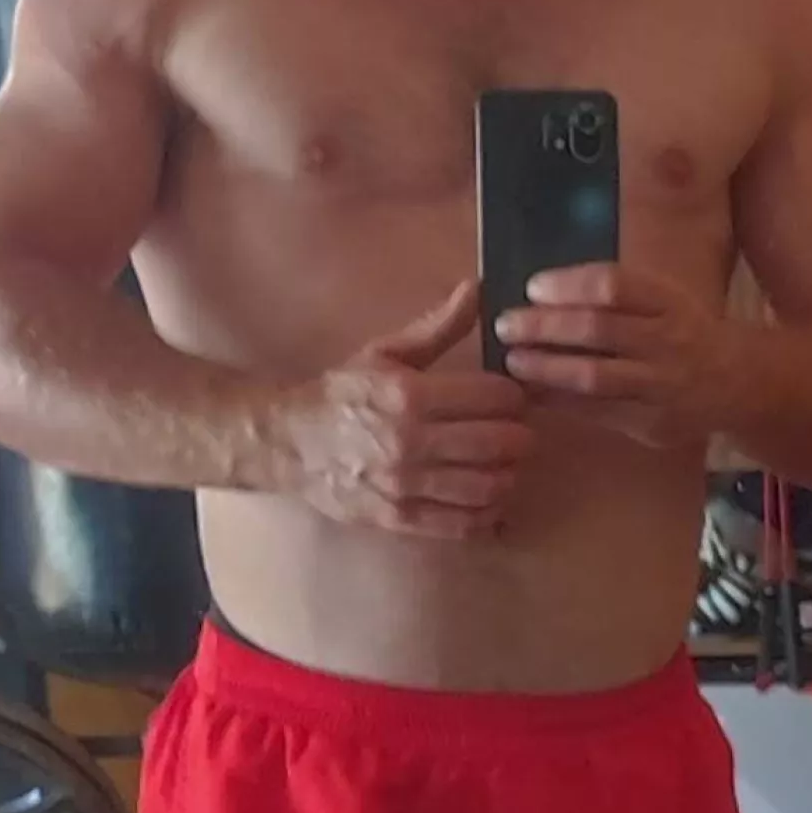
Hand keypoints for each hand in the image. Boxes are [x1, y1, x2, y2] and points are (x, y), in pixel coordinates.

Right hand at [287, 280, 535, 538]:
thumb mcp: (387, 351)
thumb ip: (439, 325)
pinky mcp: (399, 519)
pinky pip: (462, 524)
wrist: (290, 443)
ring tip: (506, 462)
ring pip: (488, 487)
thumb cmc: (344, 392)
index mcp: (409, 395)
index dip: (513, 395)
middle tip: (518, 429)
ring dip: (510, 474)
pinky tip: (492, 499)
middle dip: (520, 435)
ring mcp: (405, 487)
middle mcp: (410, 443)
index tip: (511, 395)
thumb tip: (478, 288)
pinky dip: (489, 514)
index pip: (492, 398)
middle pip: (499, 444)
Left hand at [495, 263, 721, 449]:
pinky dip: (560, 402)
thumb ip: (614, 293)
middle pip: (599, 329)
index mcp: (668, 300)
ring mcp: (661, 385)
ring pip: (595, 376)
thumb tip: (540, 290)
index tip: (534, 287)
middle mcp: (668, 340)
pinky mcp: (651, 423)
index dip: (570, 284)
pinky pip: (597, 412)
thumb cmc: (680, 328)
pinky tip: (532, 393)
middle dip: (545, 326)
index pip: (614, 285)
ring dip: (546, 368)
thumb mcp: (661, 298)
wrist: (735, 381)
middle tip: (506, 324)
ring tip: (513, 361)